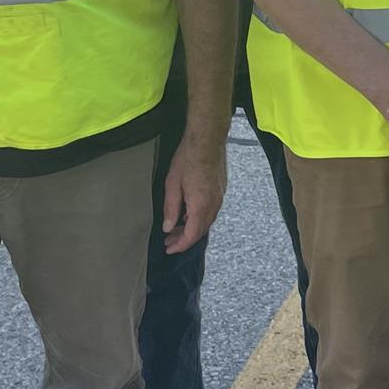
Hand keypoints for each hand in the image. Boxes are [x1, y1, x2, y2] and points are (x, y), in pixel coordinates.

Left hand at [162, 131, 227, 254]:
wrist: (207, 140)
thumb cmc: (188, 158)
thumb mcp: (172, 185)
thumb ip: (171, 209)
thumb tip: (168, 227)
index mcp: (201, 206)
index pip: (192, 235)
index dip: (180, 245)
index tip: (169, 249)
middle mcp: (214, 205)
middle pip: (201, 231)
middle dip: (184, 239)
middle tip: (169, 241)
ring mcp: (219, 197)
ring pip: (206, 221)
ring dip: (192, 228)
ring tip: (176, 228)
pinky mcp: (221, 190)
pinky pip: (210, 211)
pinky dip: (198, 218)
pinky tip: (188, 214)